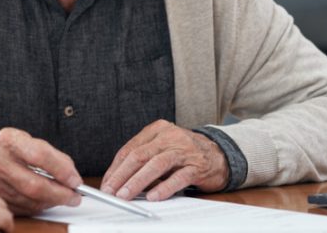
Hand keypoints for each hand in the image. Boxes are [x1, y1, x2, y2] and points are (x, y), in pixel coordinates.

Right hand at [0, 127, 82, 214]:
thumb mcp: (27, 140)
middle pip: (34, 185)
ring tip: (62, 198)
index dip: (62, 170)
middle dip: (60, 194)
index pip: (40, 156)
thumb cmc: (8, 147)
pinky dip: (37, 207)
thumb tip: (71, 176)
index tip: (76, 180)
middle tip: (74, 196)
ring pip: (29, 200)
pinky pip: (21, 208)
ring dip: (50, 202)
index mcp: (8, 141)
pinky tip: (45, 201)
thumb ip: (51, 155)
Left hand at [101, 120, 227, 200]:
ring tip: (125, 195)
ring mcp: (184, 150)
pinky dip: (164, 187)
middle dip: (122, 175)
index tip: (106, 183)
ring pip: (156, 165)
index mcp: (157, 129)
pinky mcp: (197, 166)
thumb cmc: (185, 153)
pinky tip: (153, 196)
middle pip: (139, 155)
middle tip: (111, 191)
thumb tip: (118, 180)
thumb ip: (143, 159)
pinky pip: (178, 177)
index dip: (116, 168)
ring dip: (137, 182)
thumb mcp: (162, 149)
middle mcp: (170, 136)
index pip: (130, 149)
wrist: (220, 154)